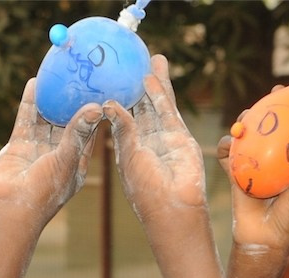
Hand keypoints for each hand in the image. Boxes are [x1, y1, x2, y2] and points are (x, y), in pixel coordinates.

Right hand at [0, 78, 102, 219]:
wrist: (11, 208)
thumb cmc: (46, 190)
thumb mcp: (67, 159)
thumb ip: (79, 133)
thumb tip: (97, 107)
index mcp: (77, 161)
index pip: (91, 132)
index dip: (96, 112)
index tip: (102, 90)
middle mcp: (59, 153)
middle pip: (69, 121)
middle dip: (73, 100)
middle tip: (81, 74)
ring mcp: (39, 149)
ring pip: (47, 118)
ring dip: (52, 98)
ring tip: (58, 73)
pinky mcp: (20, 145)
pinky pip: (27, 119)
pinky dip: (30, 102)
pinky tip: (34, 82)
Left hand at [106, 56, 208, 225]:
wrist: (173, 208)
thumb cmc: (145, 190)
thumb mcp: (128, 156)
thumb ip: (123, 129)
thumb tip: (108, 104)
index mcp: (128, 150)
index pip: (121, 119)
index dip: (118, 99)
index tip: (112, 79)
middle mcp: (146, 142)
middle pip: (142, 107)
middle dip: (139, 85)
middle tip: (134, 62)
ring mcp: (164, 138)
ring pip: (157, 105)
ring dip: (154, 83)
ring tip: (151, 59)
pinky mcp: (180, 136)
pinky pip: (168, 111)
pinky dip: (161, 95)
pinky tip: (153, 78)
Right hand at [217, 110, 288, 257]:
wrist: (263, 241)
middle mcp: (273, 159)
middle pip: (266, 126)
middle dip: (263, 109)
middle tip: (265, 101)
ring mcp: (253, 165)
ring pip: (245, 137)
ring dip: (242, 125)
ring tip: (243, 125)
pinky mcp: (235, 174)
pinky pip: (227, 156)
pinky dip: (226, 147)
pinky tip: (228, 145)